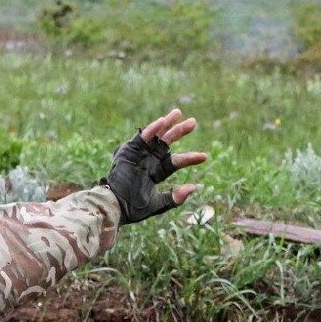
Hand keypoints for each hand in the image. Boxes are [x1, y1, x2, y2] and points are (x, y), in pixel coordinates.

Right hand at [105, 107, 207, 224]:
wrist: (116, 208)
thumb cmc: (134, 208)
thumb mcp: (158, 204)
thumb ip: (175, 198)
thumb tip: (193, 187)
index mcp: (156, 172)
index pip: (176, 161)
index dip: (190, 158)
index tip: (204, 156)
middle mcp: (149, 160)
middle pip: (167, 142)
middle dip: (180, 131)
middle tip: (193, 122)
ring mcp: (139, 154)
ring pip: (156, 135)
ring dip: (167, 123)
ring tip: (178, 113)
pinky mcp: (129, 151)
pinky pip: (141, 137)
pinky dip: (151, 130)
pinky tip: (162, 121)